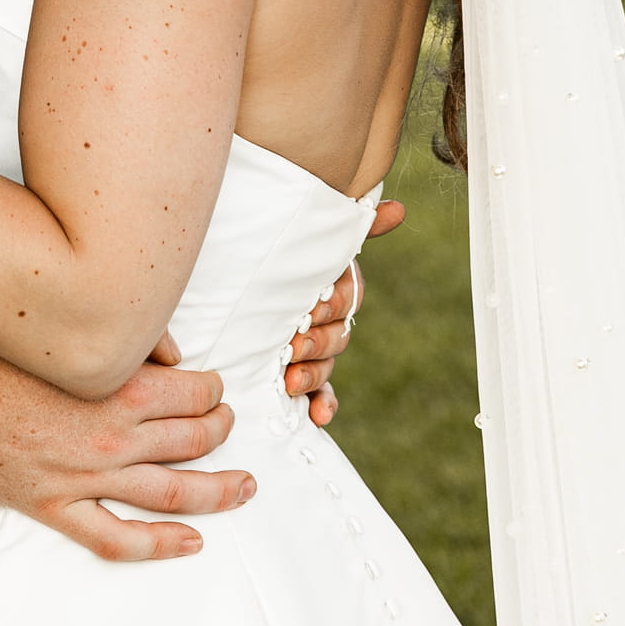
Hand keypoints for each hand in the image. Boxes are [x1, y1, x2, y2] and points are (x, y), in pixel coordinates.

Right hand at [0, 349, 254, 563]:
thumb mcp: (73, 334)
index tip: (215, 389)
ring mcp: (85, 478)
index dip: (214, 391)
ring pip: (172, 493)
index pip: (194, 395)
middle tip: (228, 425)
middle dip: (220, 431)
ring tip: (243, 487)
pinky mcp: (55, 506)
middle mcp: (112, 437)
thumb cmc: (4, 351)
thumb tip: (178, 356)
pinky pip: (116, 538)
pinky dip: (159, 544)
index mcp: (120, 388)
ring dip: (217, 491)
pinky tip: (191, 541)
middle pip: (193, 441)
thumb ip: (133, 342)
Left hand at [283, 198, 404, 425]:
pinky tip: (319, 416)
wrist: (226, 276)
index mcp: (330, 285)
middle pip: (336, 336)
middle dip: (316, 343)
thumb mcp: (303, 236)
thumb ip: (354, 226)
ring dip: (313, 375)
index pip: (344, 299)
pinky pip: (319, 394)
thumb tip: (398, 208)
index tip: (310, 310)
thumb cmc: (274, 252)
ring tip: (290, 380)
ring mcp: (312, 348)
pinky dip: (322, 405)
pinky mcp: (299, 373)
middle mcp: (325, 318)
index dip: (331, 306)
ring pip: (325, 365)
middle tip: (291, 346)